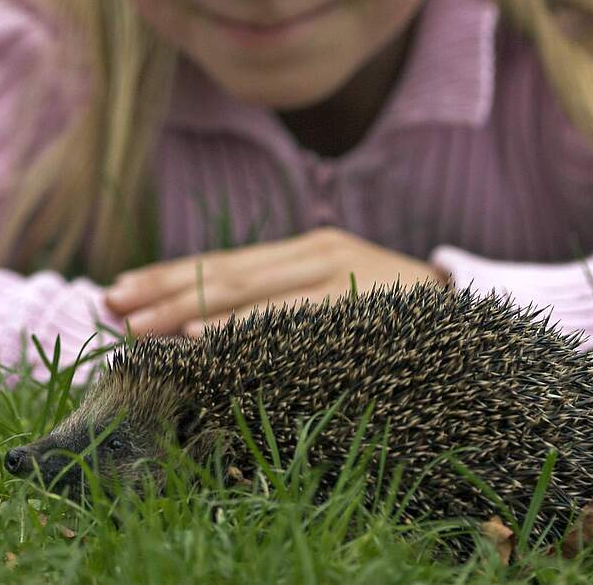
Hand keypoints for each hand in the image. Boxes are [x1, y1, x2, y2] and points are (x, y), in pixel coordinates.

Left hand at [104, 226, 447, 336]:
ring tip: (143, 330)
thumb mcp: (338, 295)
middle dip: (164, 294)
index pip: (222, 263)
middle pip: (226, 274)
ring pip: (253, 296)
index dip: (167, 277)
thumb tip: (201, 325)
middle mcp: (320, 254)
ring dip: (190, 314)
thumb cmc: (397, 317)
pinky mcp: (364, 306)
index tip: (116, 292)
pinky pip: (293, 323)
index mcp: (307, 250)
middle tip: (112, 311)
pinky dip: (245, 331)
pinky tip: (209, 342)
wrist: (480, 321)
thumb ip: (281, 302)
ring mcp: (344, 278)